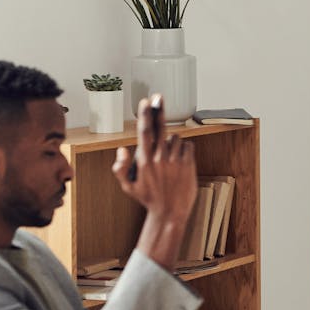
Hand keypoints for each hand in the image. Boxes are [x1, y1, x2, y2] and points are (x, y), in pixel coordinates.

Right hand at [114, 96, 197, 269]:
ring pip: (175, 138)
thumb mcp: (128, 187)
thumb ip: (120, 168)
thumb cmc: (148, 198)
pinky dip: (183, 149)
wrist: (171, 212)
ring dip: (171, 142)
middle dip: (158, 110)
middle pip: (160, 128)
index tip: (145, 101)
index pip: (144, 132)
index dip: (145, 115)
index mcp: (144, 161)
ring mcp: (176, 160)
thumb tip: (122, 149)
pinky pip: (187, 146)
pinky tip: (178, 161)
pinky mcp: (189, 164)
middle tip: (158, 96)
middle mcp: (160, 158)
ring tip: (167, 159)